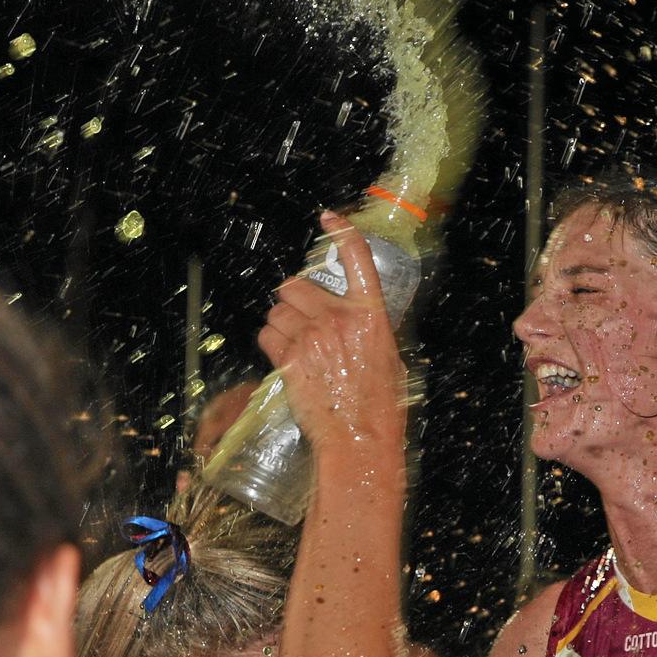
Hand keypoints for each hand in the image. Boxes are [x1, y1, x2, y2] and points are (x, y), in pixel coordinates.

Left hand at [255, 211, 408, 454]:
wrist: (360, 439)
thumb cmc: (380, 406)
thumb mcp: (389, 358)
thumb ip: (368, 329)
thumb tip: (355, 318)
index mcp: (370, 315)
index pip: (357, 260)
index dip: (341, 232)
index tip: (329, 217)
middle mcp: (338, 318)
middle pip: (296, 286)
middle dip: (294, 300)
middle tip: (301, 320)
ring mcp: (311, 337)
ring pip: (277, 311)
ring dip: (281, 323)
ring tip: (295, 345)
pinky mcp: (289, 358)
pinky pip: (267, 335)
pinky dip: (271, 343)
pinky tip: (285, 358)